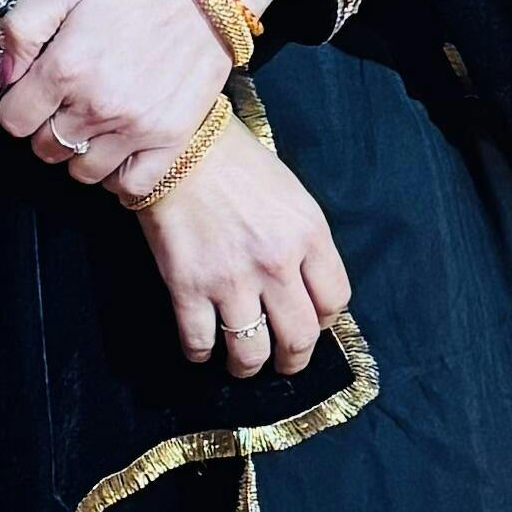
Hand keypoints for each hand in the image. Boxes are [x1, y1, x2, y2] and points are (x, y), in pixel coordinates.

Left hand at [0, 0, 227, 193]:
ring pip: (82, 171)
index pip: (14, 120)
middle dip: (48, 127)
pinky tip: (119, 148)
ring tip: (94, 122)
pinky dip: (118, 175)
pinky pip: (129, 185)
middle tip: (68, 102)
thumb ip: (22, 28)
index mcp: (66, 68)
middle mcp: (97, 106)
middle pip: (45, 148)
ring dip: (81, 151)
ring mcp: (135, 128)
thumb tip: (6, 76)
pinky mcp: (169, 140)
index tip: (35, 92)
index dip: (19, 105)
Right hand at [138, 129, 353, 375]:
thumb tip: (304, 287)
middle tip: (285, 361)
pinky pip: (200, 342)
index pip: (334, 301)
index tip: (312, 322)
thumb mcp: (291, 195)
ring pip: (251, 353)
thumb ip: (303, 242)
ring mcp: (232, 280)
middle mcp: (276, 264)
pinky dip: (200, 354)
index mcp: (308, 235)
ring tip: (243, 363)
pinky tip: (201, 348)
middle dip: (294, 359)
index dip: (325, 320)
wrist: (177, 145)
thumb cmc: (236, 162)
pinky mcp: (188, 287)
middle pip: (300, 338)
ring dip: (249, 366)